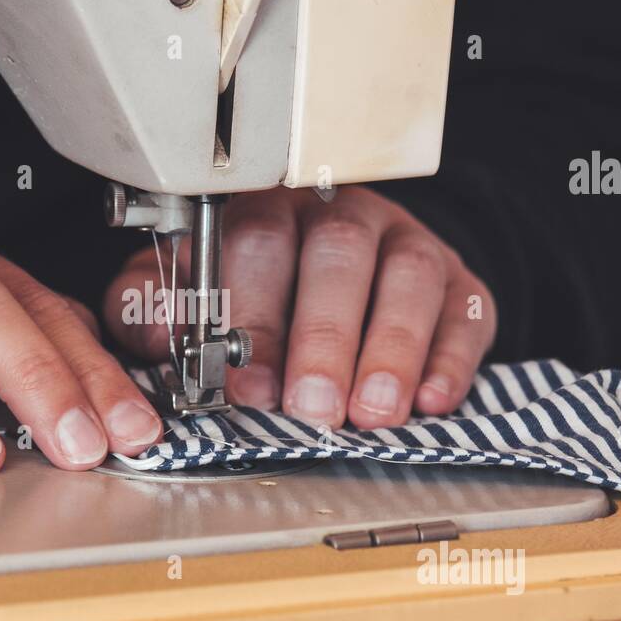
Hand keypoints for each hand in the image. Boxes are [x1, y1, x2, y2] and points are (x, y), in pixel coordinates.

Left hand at [104, 185, 495, 428]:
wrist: (340, 278)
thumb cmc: (252, 292)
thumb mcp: (187, 293)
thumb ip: (153, 307)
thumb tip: (157, 329)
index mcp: (269, 208)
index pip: (259, 240)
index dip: (254, 312)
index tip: (249, 383)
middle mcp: (343, 215)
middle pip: (339, 255)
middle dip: (325, 336)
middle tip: (313, 405)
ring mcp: (408, 244)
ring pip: (410, 277)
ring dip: (392, 349)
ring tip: (372, 412)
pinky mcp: (459, 284)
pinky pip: (466, 311)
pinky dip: (451, 359)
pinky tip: (429, 401)